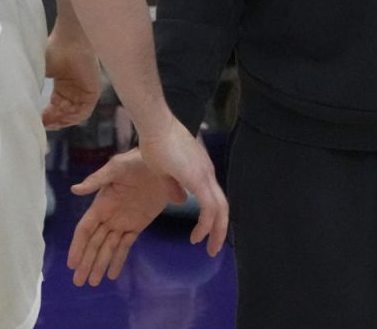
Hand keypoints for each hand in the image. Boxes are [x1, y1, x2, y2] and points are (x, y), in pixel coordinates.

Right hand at [41, 33, 102, 128]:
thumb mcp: (41, 72)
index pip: (56, 107)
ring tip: (49, 122)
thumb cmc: (54, 50)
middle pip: (65, 113)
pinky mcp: (93, 91)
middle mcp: (74, 90)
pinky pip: (84, 111)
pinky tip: (60, 117)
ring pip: (74, 114)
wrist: (69, 40)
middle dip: (53, 120)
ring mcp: (84, 91)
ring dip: (61, 120)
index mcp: (63, 86)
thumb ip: (35, 86)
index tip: (37, 120)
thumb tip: (23, 102)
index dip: (47, 116)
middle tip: (42, 124)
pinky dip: (72, 117)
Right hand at [68, 150, 179, 284]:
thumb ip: (96, 180)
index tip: (71, 263)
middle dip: (86, 262)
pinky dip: (118, 259)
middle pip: (94, 243)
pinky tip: (112, 274)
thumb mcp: (116, 168)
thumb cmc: (136, 161)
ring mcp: (123, 222)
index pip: (85, 229)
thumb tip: (74, 190)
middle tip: (78, 282)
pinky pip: (126, 245)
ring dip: (100, 264)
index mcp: (101, 204)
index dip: (78, 246)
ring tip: (93, 283)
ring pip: (108, 248)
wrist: (162, 164)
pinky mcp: (138, 225)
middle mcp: (109, 216)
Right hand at [134, 119, 228, 255]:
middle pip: (222, 206)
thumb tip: (182, 200)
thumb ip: (173, 186)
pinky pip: (209, 207)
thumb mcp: (163, 171)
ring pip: (220, 209)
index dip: (211, 216)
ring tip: (210, 249)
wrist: (155, 126)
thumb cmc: (154, 144)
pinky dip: (206, 224)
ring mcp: (205, 174)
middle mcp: (207, 172)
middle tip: (214, 249)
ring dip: (217, 231)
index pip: (213, 196)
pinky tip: (197, 237)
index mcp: (200, 170)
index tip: (203, 233)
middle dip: (219, 229)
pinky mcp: (199, 178)